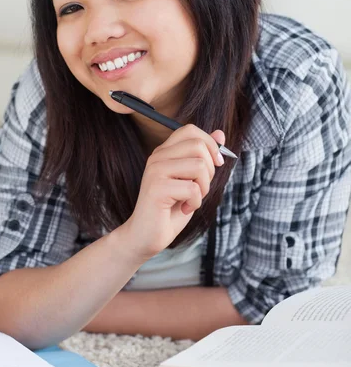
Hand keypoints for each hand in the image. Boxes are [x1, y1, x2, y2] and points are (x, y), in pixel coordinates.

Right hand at [120, 124, 224, 261]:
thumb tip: (220, 134)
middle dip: (210, 169)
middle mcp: (157, 157)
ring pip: (199, 165)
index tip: (215, 164)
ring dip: (204, 188)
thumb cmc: (170, 209)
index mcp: (164, 152)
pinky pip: (193, 188)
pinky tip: (183, 209)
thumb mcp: (192, 180)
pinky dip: (195, 203)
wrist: (146, 236)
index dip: (210, 145)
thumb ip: (203, 157)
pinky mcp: (157, 188)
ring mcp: (155, 171)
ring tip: (191, 199)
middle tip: (200, 187)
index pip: (191, 130)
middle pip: (198, 145)